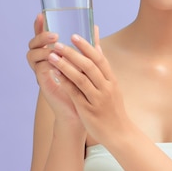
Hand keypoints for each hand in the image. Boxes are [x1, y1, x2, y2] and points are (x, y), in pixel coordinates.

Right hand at [26, 13, 80, 123]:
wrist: (80, 110)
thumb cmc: (82, 85)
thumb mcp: (85, 61)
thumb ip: (89, 45)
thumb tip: (94, 27)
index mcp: (51, 53)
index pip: (41, 36)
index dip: (39, 25)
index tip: (42, 14)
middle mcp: (43, 61)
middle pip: (33, 43)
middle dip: (41, 36)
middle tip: (55, 35)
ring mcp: (41, 71)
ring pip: (31, 54)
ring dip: (42, 48)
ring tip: (55, 45)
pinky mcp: (43, 82)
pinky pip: (39, 69)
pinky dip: (46, 62)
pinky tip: (55, 59)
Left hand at [47, 25, 129, 144]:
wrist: (119, 134)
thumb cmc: (113, 109)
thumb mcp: (113, 87)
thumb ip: (103, 68)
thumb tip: (97, 47)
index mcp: (112, 80)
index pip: (99, 59)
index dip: (86, 46)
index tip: (74, 36)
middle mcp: (106, 88)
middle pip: (89, 66)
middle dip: (73, 53)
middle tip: (59, 44)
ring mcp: (97, 99)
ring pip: (80, 78)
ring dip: (65, 65)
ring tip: (52, 56)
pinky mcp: (88, 110)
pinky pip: (74, 93)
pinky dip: (65, 82)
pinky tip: (55, 74)